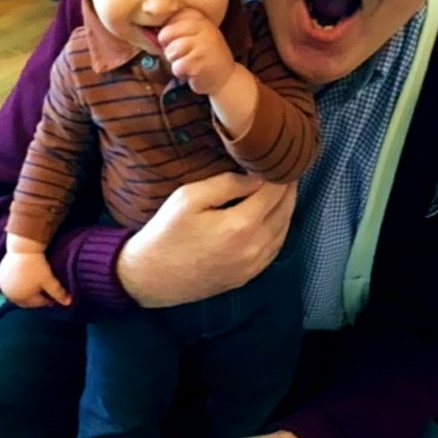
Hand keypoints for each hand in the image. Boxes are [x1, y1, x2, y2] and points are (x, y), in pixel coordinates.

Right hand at [0, 250, 71, 307]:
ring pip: (17, 292)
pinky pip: (11, 284)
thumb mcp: (49, 280)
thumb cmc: (37, 266)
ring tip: (35, 284)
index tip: (54, 295)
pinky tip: (25, 278)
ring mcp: (3, 285)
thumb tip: (68, 303)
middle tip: (45, 290)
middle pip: (26, 300)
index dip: (47, 300)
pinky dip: (18, 284)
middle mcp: (9, 294)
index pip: (37, 303)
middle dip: (35, 298)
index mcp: (21, 298)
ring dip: (25, 291)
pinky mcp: (0, 275)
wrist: (23, 248)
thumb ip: (58, 293)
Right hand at [116, 172, 295, 307]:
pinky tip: (273, 217)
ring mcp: (253, 266)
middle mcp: (254, 248)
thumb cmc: (165, 234)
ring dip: (286, 208)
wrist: (149, 278)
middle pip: (286, 211)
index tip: (280, 159)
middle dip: (288, 188)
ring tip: (282, 189)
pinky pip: (275, 248)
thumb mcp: (189, 197)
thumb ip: (227, 183)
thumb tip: (257, 176)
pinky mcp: (248, 276)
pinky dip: (280, 229)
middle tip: (286, 169)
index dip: (281, 173)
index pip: (275, 192)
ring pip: (284, 231)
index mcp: (241, 226)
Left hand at [158, 7, 234, 95]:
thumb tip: (148, 25)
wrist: (225, 76)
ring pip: (170, 52)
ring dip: (177, 61)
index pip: (168, 21)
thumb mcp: (192, 34)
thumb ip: (174, 27)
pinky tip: (194, 71)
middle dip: (170, 49)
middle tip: (187, 53)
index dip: (170, 36)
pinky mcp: (199, 62)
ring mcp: (202, 44)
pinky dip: (182, 72)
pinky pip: (177, 67)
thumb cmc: (203, 54)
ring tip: (191, 62)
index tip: (184, 41)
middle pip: (165, 35)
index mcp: (198, 16)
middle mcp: (202, 26)